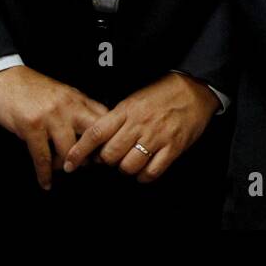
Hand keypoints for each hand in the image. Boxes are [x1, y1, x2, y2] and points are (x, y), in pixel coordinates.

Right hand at [0, 65, 107, 189]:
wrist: (2, 77)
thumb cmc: (30, 88)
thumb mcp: (61, 94)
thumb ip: (77, 109)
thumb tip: (93, 131)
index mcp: (78, 99)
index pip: (104, 120)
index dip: (108, 139)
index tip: (105, 154)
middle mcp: (69, 107)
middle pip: (93, 136)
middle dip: (92, 155)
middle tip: (88, 166)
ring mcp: (51, 116)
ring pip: (69, 151)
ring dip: (66, 166)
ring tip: (63, 171)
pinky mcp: (31, 126)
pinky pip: (43, 157)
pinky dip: (44, 174)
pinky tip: (46, 182)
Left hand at [63, 72, 219, 182]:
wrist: (195, 89)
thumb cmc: (163, 93)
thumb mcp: (135, 99)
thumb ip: (117, 118)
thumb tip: (98, 140)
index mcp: (127, 110)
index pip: (96, 133)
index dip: (79, 151)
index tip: (70, 163)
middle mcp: (139, 124)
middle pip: (110, 155)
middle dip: (106, 161)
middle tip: (112, 158)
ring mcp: (157, 137)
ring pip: (128, 166)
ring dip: (125, 169)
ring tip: (130, 161)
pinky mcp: (173, 148)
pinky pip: (151, 173)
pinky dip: (144, 176)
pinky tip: (145, 168)